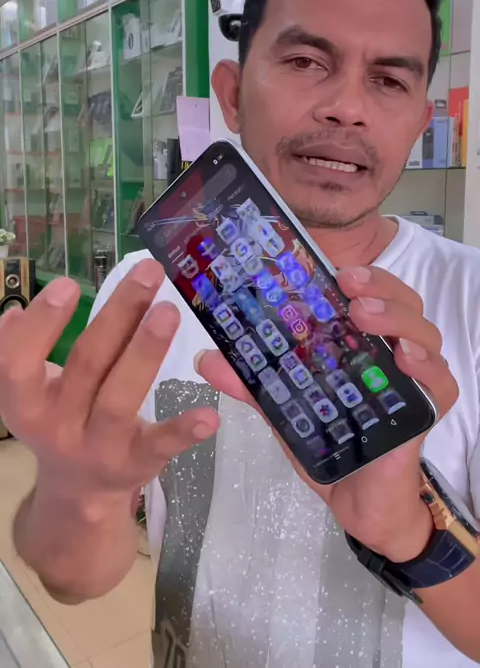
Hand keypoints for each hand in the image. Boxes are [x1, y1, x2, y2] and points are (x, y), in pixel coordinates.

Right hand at [0, 260, 218, 518]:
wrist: (78, 493)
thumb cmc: (59, 419)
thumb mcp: (32, 391)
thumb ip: (20, 351)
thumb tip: (15, 313)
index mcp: (26, 403)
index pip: (18, 363)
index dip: (41, 324)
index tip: (68, 284)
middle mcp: (58, 426)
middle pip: (87, 364)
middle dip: (118, 315)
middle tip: (147, 273)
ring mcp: (99, 447)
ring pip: (120, 397)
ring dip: (145, 352)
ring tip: (170, 311)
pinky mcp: (136, 463)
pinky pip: (159, 446)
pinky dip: (183, 430)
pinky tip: (208, 415)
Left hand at [196, 266, 457, 562]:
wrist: (355, 503)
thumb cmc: (329, 446)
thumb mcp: (284, 408)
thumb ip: (251, 382)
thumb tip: (207, 357)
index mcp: (360, 342)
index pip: (370, 294)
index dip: (359, 276)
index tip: (333, 271)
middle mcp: (390, 352)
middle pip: (403, 303)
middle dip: (380, 288)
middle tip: (349, 288)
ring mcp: (411, 381)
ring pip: (425, 332)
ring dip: (397, 318)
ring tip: (365, 316)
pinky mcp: (425, 413)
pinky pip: (441, 383)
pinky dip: (428, 366)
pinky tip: (406, 359)